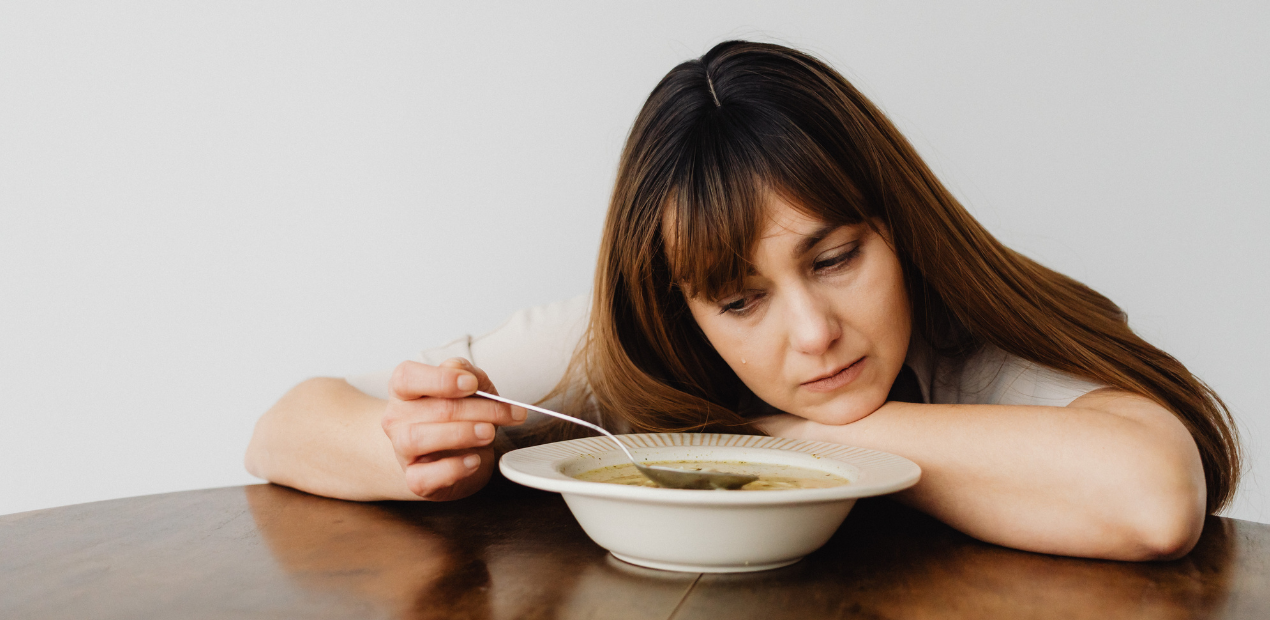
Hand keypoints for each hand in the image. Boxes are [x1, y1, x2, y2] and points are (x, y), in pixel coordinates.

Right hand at [381, 358, 526, 500]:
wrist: (451, 455)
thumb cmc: (458, 416)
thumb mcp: (470, 389)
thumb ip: (470, 375)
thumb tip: (468, 376)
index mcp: (406, 390)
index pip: (407, 377)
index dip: (441, 379)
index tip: (472, 384)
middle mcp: (397, 418)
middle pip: (432, 409)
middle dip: (477, 409)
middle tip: (505, 413)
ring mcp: (402, 451)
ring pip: (417, 439)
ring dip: (461, 434)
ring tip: (489, 433)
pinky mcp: (414, 479)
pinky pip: (424, 476)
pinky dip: (453, 469)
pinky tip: (474, 460)